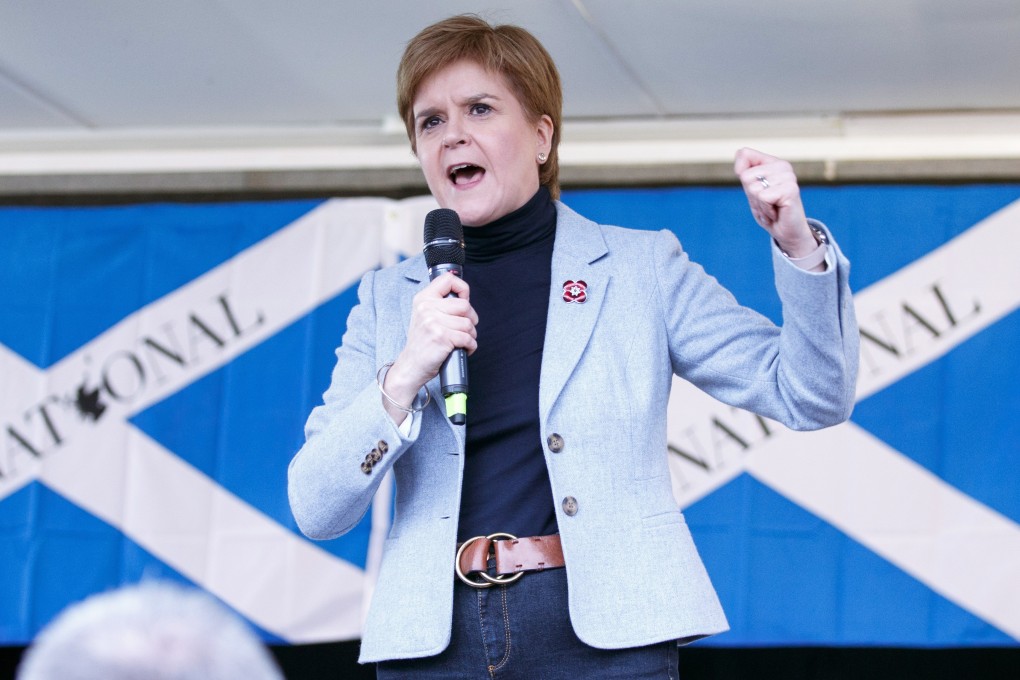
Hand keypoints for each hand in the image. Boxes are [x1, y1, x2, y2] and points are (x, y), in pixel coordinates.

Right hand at [381, 273, 477, 420]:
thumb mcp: (425, 316)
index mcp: (423, 299)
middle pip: (465, 305)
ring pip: (468, 323)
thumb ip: (441, 304)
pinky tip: (464, 348)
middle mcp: (426, 308)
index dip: (463, 289)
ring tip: (462, 341)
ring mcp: (433, 322)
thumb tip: (464, 297)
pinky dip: (471, 346)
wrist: (411, 365)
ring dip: (471, 335)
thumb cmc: (422, 343)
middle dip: (471, 318)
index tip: (464, 300)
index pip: (448, 280)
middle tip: (466, 328)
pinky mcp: (441, 337)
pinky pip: (468, 338)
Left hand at [734, 147, 816, 257]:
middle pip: (746, 176)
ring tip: (772, 208)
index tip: (755, 187)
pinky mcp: (790, 189)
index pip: (744, 154)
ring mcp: (788, 176)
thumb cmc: (769, 211)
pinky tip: (776, 212)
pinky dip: (765, 210)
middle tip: (766, 203)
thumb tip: (740, 156)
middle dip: (751, 195)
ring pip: (753, 189)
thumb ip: (746, 172)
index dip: (741, 172)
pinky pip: (763, 197)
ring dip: (759, 205)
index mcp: (773, 162)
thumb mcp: (752, 190)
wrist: (787, 232)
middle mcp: (783, 166)